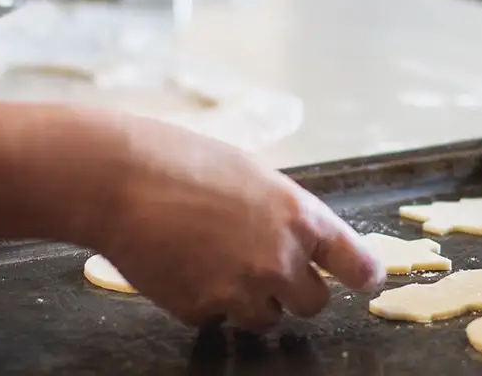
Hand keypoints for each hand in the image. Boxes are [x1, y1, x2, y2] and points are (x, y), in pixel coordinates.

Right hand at [80, 115, 384, 331]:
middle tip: (263, 268)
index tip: (364, 279)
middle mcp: (280, 260)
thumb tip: (300, 241)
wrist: (117, 179)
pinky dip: (205, 303)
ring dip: (250, 302)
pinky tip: (183, 267)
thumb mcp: (252, 175)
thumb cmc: (181, 161)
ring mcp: (241, 291)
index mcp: (300, 217)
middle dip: (293, 291)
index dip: (364, 275)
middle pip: (314, 304)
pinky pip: (217, 319)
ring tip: (215, 263)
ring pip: (267, 320)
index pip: (358, 264)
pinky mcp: (202, 311)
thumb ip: (283, 213)